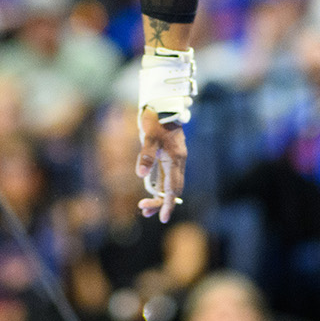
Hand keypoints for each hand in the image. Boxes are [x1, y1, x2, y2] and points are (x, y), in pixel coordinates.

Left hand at [135, 108, 186, 223]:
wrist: (164, 102)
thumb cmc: (157, 117)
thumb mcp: (149, 135)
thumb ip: (146, 155)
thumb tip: (141, 175)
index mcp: (176, 158)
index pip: (173, 188)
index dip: (167, 204)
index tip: (162, 218)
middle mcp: (178, 161)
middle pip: (172, 189)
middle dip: (160, 203)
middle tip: (144, 211)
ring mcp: (174, 159)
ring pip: (169, 184)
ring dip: (158, 197)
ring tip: (144, 207)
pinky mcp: (169, 156)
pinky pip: (166, 177)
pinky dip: (158, 187)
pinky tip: (149, 191)